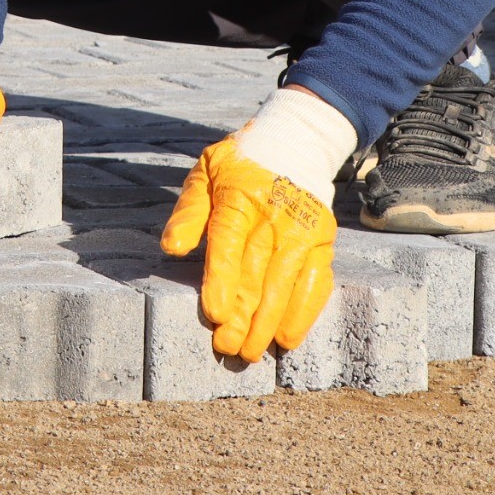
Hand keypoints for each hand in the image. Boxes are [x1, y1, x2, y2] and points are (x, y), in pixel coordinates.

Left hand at [160, 135, 337, 360]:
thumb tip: (171, 248)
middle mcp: (275, 216)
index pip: (230, 243)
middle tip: (227, 346)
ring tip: (251, 351)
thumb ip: (188, 212)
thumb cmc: (239, 166)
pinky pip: (316, 282)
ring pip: (286, 284)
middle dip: (242, 314)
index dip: (222, 280)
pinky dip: (303, 313)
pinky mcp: (323, 242)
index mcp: (241, 197)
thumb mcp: (206, 174)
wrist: (296, 142)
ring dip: (269, 323)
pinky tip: (287, 339)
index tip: (214, 313)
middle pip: (257, 272)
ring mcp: (303, 231)